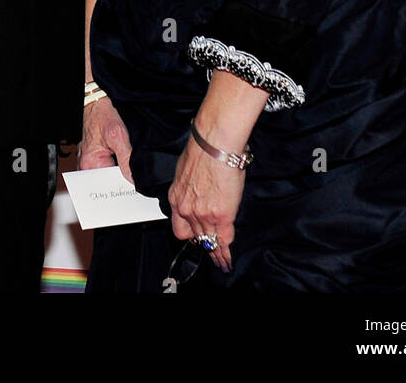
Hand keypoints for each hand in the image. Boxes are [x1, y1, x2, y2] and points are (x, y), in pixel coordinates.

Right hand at [78, 92, 132, 182]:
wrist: (96, 102)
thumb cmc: (102, 114)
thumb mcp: (118, 135)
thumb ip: (126, 158)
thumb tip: (133, 179)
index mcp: (90, 164)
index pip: (110, 184)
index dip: (125, 185)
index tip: (135, 184)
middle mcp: (87, 166)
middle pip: (109, 182)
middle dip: (122, 179)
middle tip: (133, 173)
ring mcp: (90, 162)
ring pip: (110, 175)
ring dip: (120, 172)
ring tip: (127, 163)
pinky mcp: (95, 158)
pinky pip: (108, 168)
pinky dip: (117, 166)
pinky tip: (123, 160)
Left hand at [167, 132, 243, 272]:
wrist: (214, 143)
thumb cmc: (202, 149)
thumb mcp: (186, 171)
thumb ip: (190, 187)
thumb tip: (199, 191)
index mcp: (177, 197)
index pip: (179, 227)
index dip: (189, 234)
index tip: (195, 238)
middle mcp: (187, 210)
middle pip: (196, 237)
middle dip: (204, 244)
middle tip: (211, 251)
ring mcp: (204, 215)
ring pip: (210, 242)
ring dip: (216, 254)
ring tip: (221, 262)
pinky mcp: (222, 216)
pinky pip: (224, 241)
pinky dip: (226, 253)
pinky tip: (228, 261)